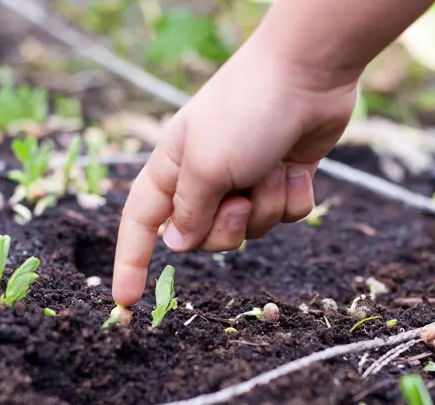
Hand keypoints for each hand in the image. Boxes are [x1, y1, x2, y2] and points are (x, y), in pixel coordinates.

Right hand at [111, 42, 357, 306]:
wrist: (308, 73)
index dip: (130, 263)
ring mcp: (244, 180)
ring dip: (263, 207)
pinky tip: (295, 168)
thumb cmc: (244, 113)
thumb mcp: (206, 168)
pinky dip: (291, 197)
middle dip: (226, 228)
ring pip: (249, 230)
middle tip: (239, 198)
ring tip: (271, 170)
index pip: (140, 225)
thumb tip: (177, 244)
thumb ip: (189, 213)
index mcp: (171, 170)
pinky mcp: (279, 180)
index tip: (126, 300)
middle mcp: (203, 178)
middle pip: (203, 238)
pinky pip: (283, 216)